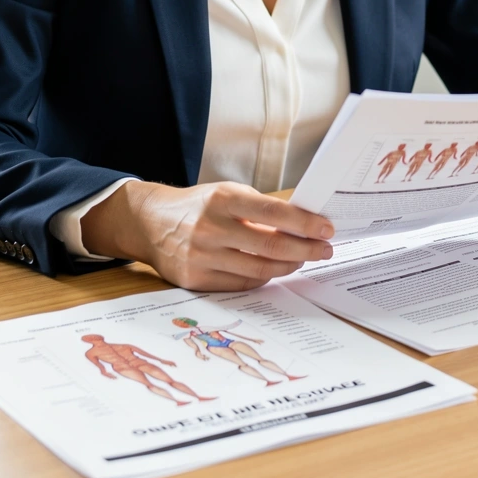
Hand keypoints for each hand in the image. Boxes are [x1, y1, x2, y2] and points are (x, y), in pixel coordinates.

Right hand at [79, 180, 333, 290]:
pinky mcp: (196, 280)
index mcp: (222, 200)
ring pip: (259, 270)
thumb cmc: (198, 206)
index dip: (304, 223)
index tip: (327, 228)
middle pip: (270, 247)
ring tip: (303, 260)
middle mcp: (211, 229)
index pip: (273, 212)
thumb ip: (260, 208)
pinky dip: (264, 278)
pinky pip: (242, 284)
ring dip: (289, 267)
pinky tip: (276, 270)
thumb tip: (303, 223)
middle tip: (325, 250)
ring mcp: (202, 257)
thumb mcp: (227, 193)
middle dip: (305, 250)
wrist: (150, 223)